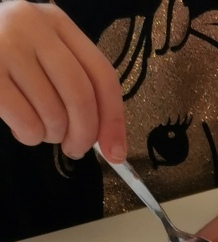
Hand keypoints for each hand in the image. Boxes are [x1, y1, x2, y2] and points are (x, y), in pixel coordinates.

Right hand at [0, 1, 124, 159]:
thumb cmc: (7, 52)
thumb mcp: (43, 52)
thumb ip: (75, 83)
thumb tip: (110, 142)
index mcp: (57, 22)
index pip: (102, 74)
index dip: (114, 120)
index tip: (116, 152)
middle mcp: (33, 27)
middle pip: (80, 96)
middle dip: (84, 135)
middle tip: (75, 148)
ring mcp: (8, 46)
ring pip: (53, 114)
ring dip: (52, 135)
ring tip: (39, 127)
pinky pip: (27, 122)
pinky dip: (30, 136)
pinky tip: (21, 128)